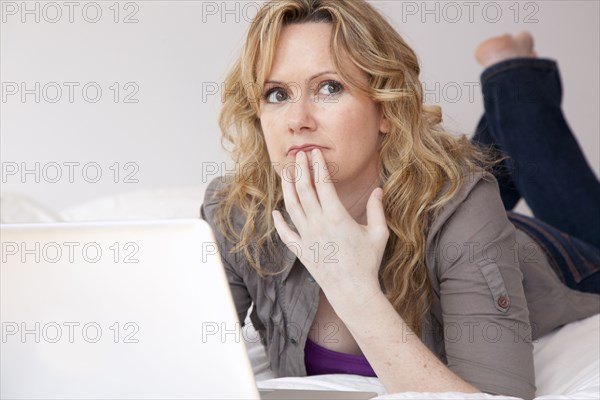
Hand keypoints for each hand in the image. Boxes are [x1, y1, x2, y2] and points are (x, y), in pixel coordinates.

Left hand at [272, 149, 388, 315]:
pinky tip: (275, 212)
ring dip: (287, 188)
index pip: (323, 184)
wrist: (352, 291)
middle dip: (300, 169)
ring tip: (285, 173)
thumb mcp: (379, 234)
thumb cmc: (368, 262)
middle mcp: (318, 224)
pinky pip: (285, 234)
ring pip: (292, 207)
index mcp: (337, 216)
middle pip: (304, 190)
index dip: (318, 166)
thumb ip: (377, 209)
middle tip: (298, 154)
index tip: (315, 153)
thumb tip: (378, 189)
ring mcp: (306, 237)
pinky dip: (278, 222)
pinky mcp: (301, 251)